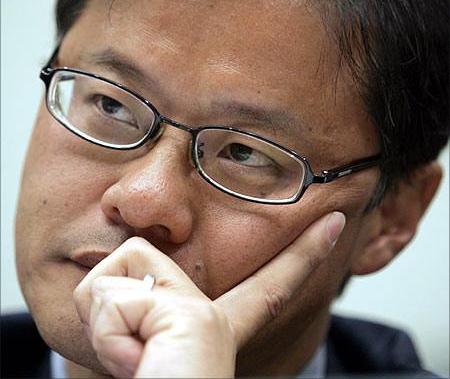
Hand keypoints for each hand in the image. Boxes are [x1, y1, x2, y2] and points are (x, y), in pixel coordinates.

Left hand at [73, 211, 345, 377]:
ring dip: (104, 326)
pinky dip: (107, 333)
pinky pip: (115, 300)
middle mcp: (214, 321)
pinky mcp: (196, 319)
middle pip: (139, 256)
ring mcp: (207, 318)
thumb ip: (131, 310)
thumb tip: (98, 270)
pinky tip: (137, 365)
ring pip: (115, 277)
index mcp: (210, 330)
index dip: (302, 253)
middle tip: (134, 362)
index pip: (260, 283)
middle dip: (108, 305)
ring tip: (134, 368)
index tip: (334, 222)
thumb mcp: (130, 353)